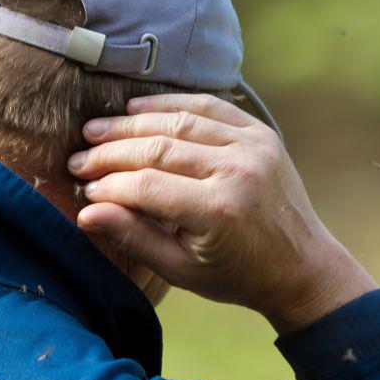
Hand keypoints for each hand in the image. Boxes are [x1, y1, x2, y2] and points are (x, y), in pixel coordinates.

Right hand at [68, 93, 375, 333]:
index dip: (108, 185)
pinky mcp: (261, 133)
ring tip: (97, 129)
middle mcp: (237, 171)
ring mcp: (252, 147)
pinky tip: (138, 108)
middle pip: (158, 148)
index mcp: (218, 212)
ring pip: (179, 122)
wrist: (301, 266)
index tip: (83, 188)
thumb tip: (85, 213)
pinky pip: (209, 107)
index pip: (145, 186)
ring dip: (132, 123)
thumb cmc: (236, 275)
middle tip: (78, 157)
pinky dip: (171, 103)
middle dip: (111, 152)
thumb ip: (133, 237)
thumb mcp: (180, 269)